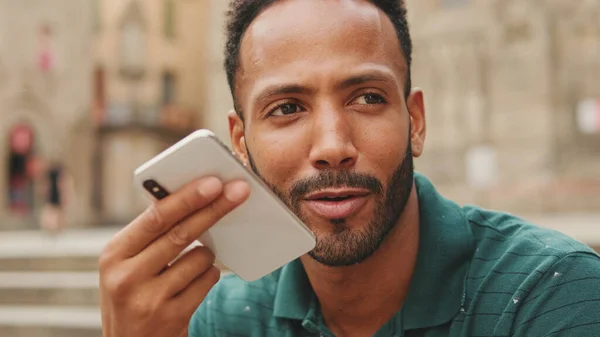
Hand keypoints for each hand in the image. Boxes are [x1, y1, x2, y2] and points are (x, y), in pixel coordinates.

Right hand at [99, 177, 249, 336]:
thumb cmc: (133, 294)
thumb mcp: (127, 264)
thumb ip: (150, 235)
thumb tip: (191, 196)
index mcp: (113, 254)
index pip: (155, 217)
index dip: (187, 198)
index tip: (213, 182)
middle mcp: (126, 277)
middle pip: (182, 233)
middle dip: (214, 209)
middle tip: (239, 191)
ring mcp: (149, 299)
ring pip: (200, 258)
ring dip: (207, 254)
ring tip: (190, 264)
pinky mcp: (172, 316)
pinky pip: (208, 281)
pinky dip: (208, 275)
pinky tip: (193, 283)